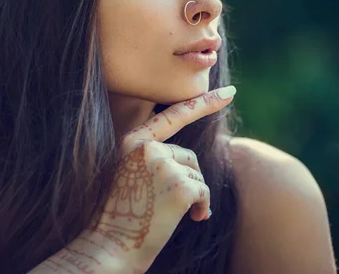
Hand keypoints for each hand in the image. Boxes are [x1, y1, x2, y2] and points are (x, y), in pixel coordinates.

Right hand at [84, 85, 236, 272]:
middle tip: (168, 203)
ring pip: (197, 175)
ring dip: (193, 196)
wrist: (110, 247)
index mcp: (133, 141)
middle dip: (188, 180)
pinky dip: (200, 208)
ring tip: (168, 213)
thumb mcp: (132, 174)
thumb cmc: (123, 215)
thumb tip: (191, 161)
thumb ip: (155, 157)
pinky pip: (203, 192)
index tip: (228, 92)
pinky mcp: (179, 186)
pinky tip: (186, 218)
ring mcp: (163, 164)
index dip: (203, 103)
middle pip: (188, 155)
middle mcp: (147, 147)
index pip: (173, 115)